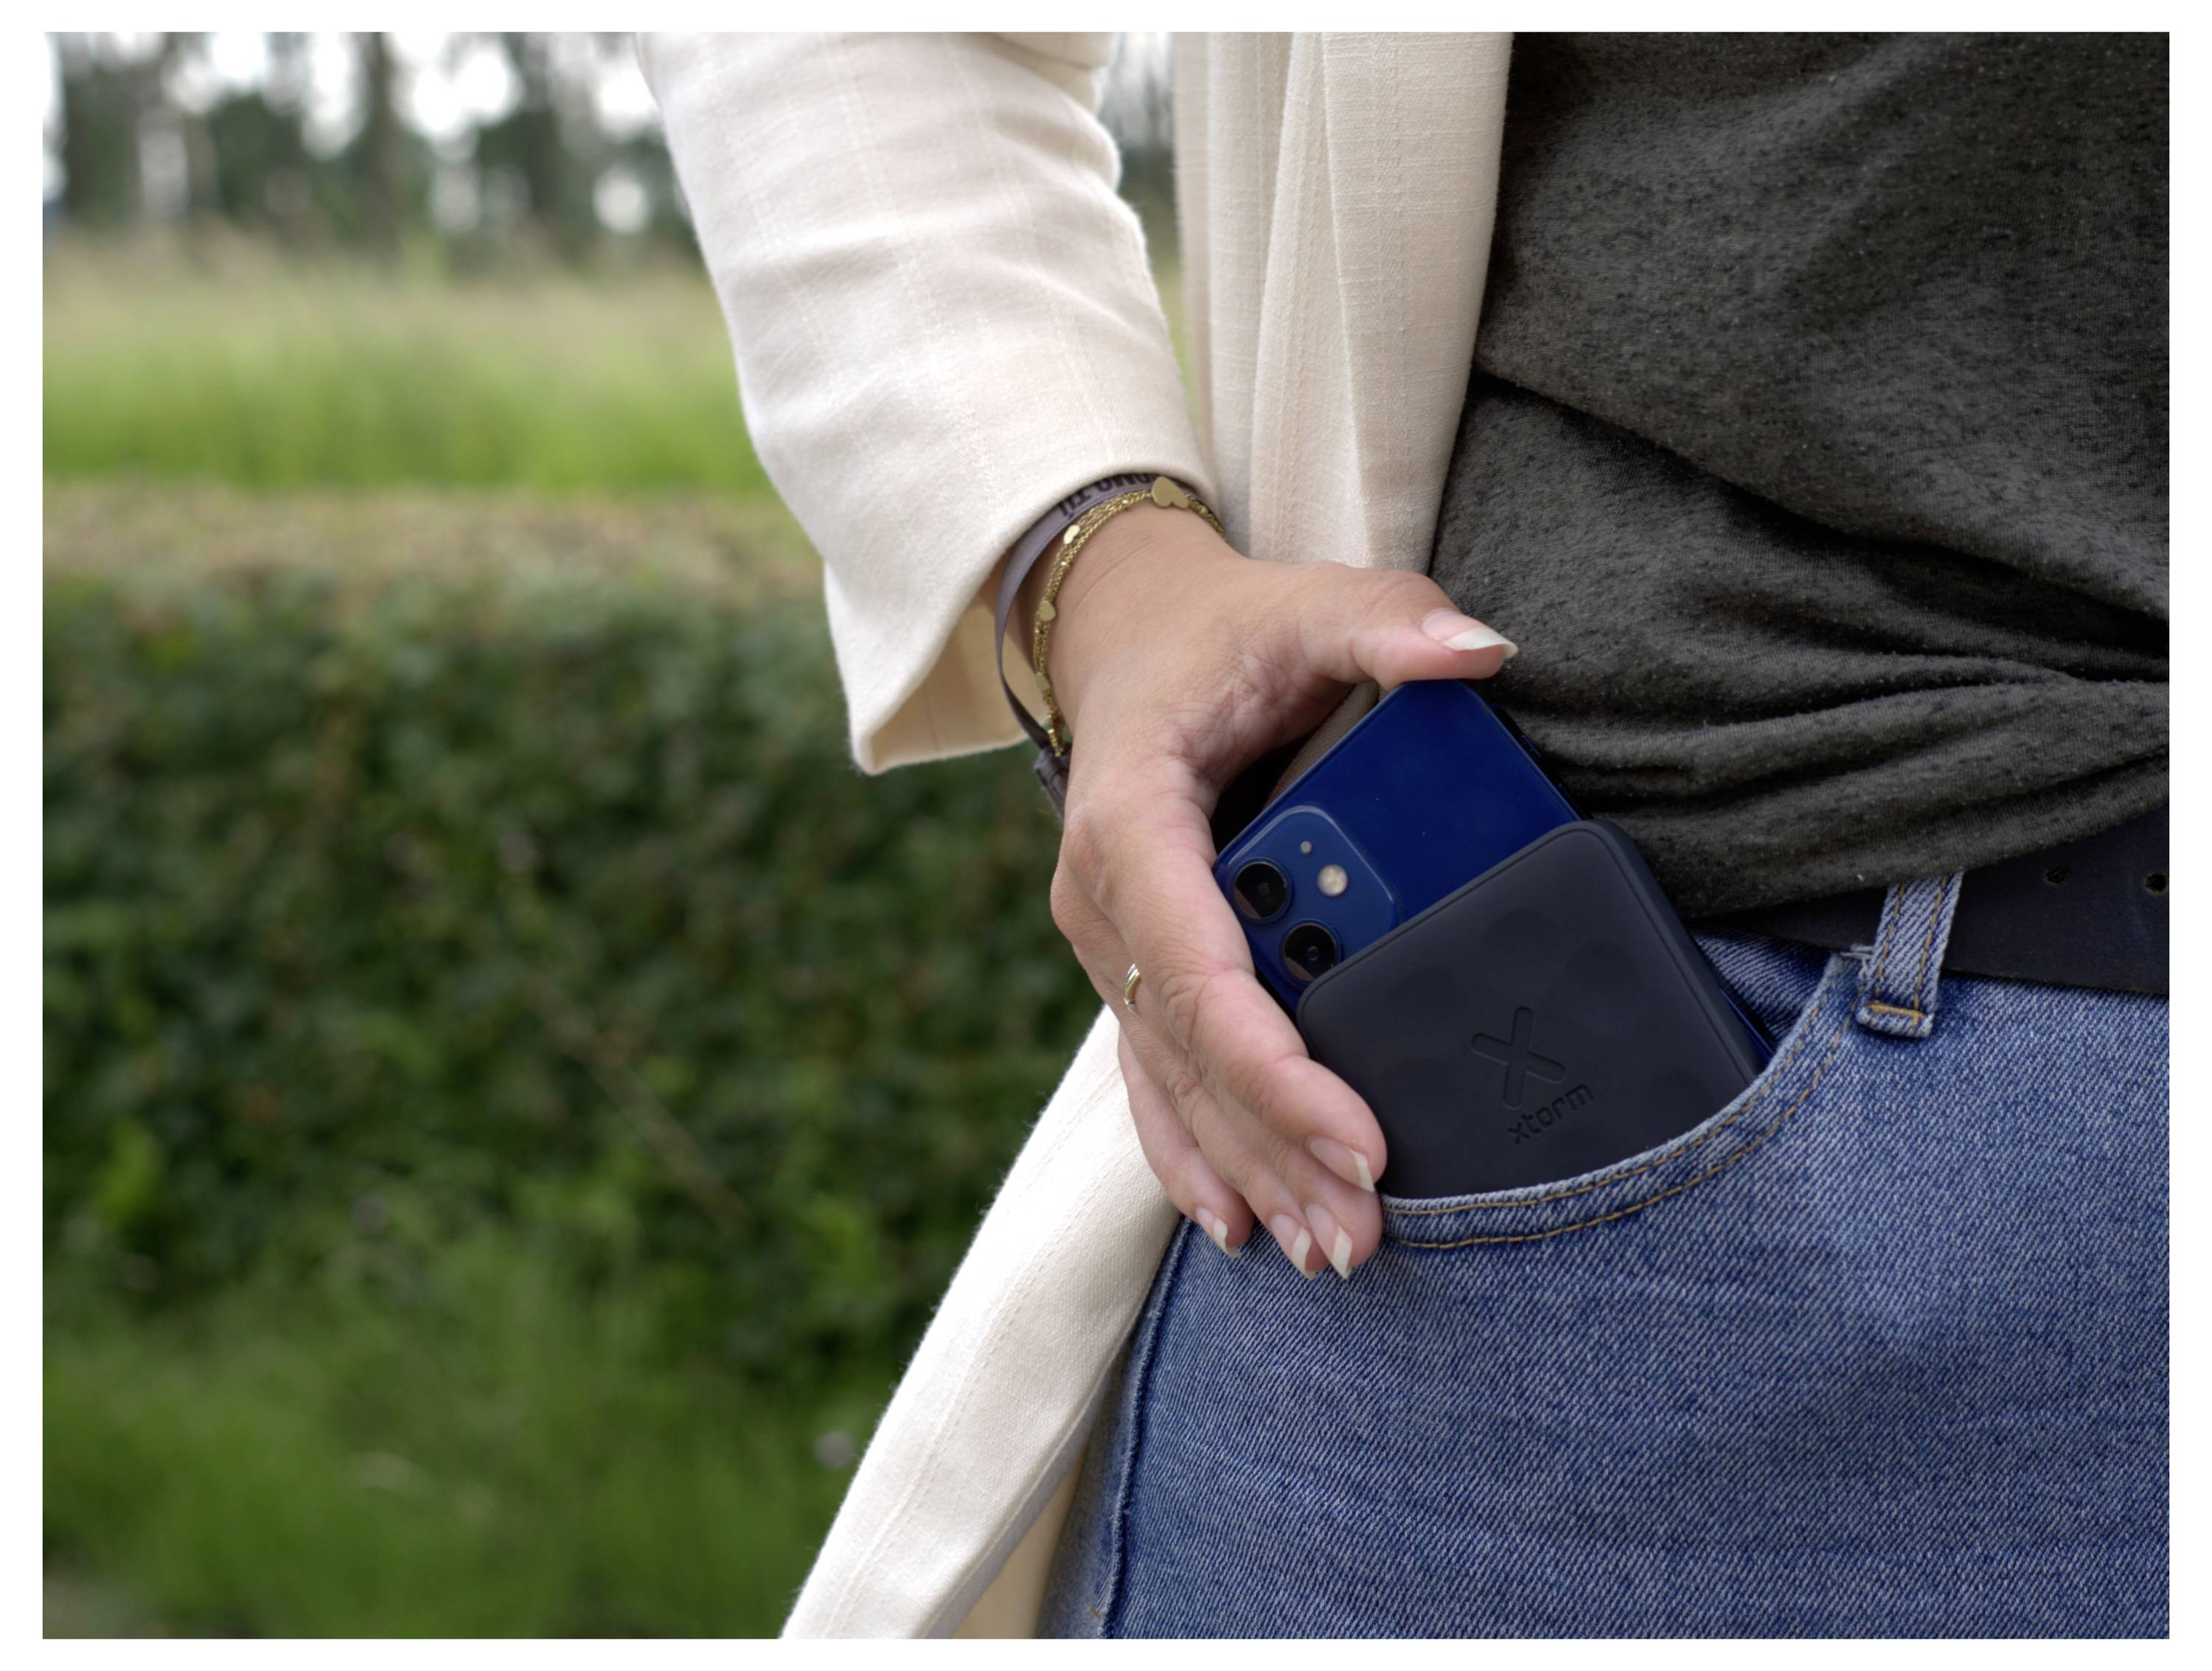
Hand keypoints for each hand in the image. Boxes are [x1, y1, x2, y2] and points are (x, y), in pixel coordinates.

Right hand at [1026, 502, 1516, 1276]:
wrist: (1129, 643)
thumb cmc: (1220, 634)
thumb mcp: (1304, 603)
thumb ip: (1388, 621)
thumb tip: (1480, 653)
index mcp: (1130, 817)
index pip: (1198, 963)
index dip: (1274, 1062)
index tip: (1362, 1134)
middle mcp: (1104, 898)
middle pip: (1189, 1050)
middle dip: (1274, 1146)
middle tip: (1365, 1228)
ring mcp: (1111, 943)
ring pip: (1172, 1080)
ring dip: (1245, 1170)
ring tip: (1328, 1251)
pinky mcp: (1133, 967)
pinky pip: (1155, 1075)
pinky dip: (1192, 1153)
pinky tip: (1238, 1225)